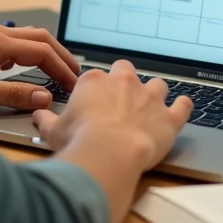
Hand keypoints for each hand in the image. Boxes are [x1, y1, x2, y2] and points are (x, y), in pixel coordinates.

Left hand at [0, 26, 79, 109]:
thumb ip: (12, 95)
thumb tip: (42, 96)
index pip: (42, 51)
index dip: (61, 68)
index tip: (73, 84)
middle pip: (41, 39)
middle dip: (61, 56)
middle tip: (75, 77)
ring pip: (29, 40)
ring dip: (47, 54)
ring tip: (59, 73)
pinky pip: (16, 46)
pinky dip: (32, 55)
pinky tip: (30, 70)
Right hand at [33, 60, 190, 171]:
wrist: (109, 152)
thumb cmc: (80, 140)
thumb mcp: (54, 130)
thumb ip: (47, 120)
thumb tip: (38, 116)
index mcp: (94, 81)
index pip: (95, 75)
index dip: (95, 88)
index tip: (94, 100)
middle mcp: (124, 83)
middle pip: (127, 70)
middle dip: (126, 80)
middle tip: (121, 97)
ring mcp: (149, 98)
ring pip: (157, 85)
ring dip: (155, 93)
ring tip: (152, 104)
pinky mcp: (169, 117)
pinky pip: (182, 105)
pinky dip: (183, 106)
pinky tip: (183, 106)